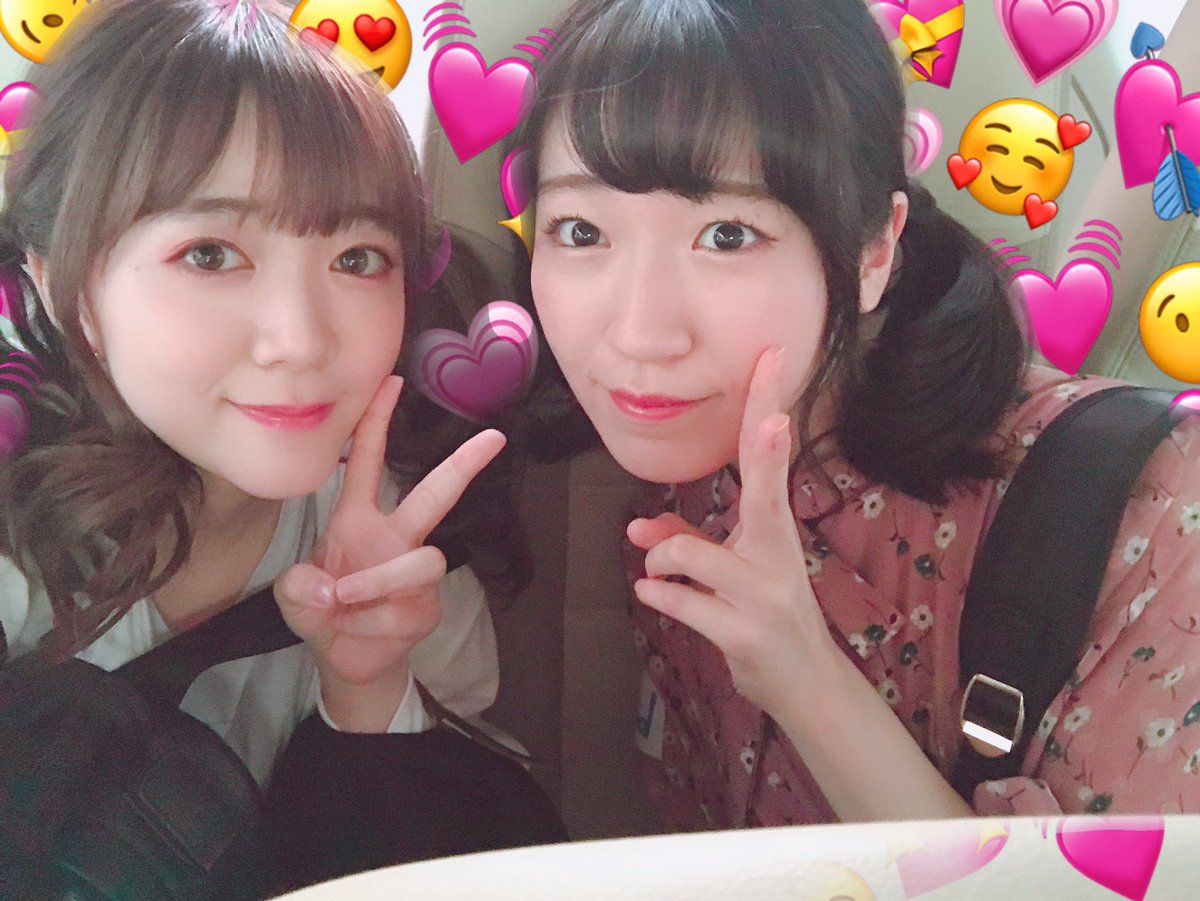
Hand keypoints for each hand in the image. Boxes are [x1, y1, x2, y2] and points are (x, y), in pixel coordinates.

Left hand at [275, 376, 504, 719]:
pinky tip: (354, 631)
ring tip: (342, 602)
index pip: (369, 461)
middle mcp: (395, 538)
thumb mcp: (293, 596)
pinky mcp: (426, 609)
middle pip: (436, 494)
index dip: (377, 421)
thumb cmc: (320, 611)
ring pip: (423, 562)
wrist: (343, 660)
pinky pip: (405, 610)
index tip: (393, 380)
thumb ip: (300, 588)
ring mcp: (415, 573)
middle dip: (464, 465)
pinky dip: (371, 624)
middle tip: (494, 438)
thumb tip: (333, 588)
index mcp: (358, 519)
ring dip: (377, 583)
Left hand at [628, 348, 837, 713]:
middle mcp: (777, 554)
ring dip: (657, 561)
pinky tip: (652, 594)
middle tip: (775, 412)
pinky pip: (682, 602)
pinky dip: (658, 595)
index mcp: (774, 529)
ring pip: (688, 553)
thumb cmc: (763, 615)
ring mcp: (765, 594)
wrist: (805, 684)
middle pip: (767, 488)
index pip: (769, 457)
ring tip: (656, 577)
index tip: (771, 358)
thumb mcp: (730, 574)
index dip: (766, 407)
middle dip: (767, 445)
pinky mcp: (745, 633)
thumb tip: (637, 530)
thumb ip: (685, 545)